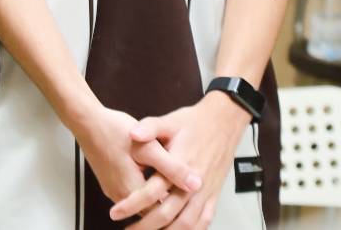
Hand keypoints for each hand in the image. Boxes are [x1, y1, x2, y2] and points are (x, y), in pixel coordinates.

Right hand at [72, 104, 202, 205]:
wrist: (87, 121)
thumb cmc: (114, 130)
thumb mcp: (148, 147)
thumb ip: (172, 167)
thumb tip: (196, 184)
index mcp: (133, 190)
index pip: (162, 215)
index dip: (180, 211)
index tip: (195, 204)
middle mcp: (121, 196)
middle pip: (151, 214)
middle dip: (170, 210)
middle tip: (189, 203)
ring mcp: (114, 191)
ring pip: (142, 207)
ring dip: (158, 202)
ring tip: (177, 194)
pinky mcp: (111, 184)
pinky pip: (133, 198)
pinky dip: (147, 196)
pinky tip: (157, 185)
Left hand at [110, 91, 250, 228]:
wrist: (224, 121)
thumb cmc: (196, 122)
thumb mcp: (170, 121)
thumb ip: (150, 128)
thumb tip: (133, 133)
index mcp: (180, 163)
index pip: (153, 190)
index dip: (132, 203)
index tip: (116, 212)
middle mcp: (194, 181)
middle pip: (167, 212)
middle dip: (145, 226)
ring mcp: (206, 191)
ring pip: (186, 222)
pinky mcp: (214, 195)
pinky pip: (204, 220)